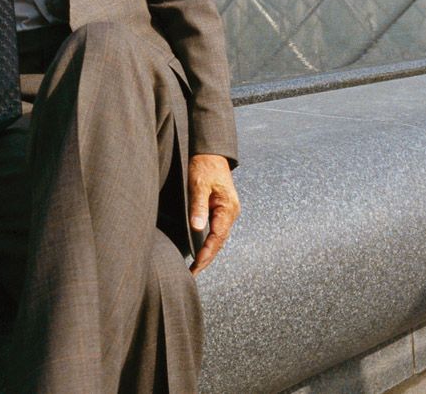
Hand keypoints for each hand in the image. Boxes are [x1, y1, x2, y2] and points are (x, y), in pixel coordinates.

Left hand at [187, 153, 238, 273]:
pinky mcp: (224, 209)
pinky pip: (218, 230)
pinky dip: (211, 242)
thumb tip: (197, 228)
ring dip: (209, 252)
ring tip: (197, 267)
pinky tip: (203, 249)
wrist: (211, 153)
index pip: (217, 237)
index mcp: (228, 208)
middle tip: (193, 273)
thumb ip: (198, 207)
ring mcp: (229, 211)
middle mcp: (231, 212)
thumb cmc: (204, 167)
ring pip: (220, 237)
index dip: (206, 253)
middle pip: (220, 241)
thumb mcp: (198, 186)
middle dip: (207, 258)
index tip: (196, 266)